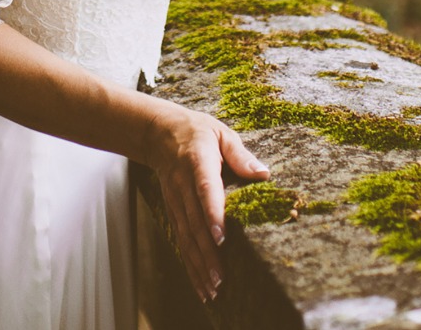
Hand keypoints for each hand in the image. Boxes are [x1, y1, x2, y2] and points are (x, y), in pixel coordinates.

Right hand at [142, 101, 268, 303]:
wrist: (158, 133)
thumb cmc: (195, 131)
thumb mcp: (219, 132)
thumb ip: (240, 154)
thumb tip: (263, 172)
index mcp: (197, 161)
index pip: (205, 189)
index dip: (212, 213)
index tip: (221, 237)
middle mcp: (182, 184)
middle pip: (194, 222)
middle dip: (207, 252)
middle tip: (221, 278)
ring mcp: (175, 200)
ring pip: (186, 236)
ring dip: (198, 264)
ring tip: (213, 288)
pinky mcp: (172, 210)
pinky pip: (180, 239)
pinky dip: (189, 263)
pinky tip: (200, 283)